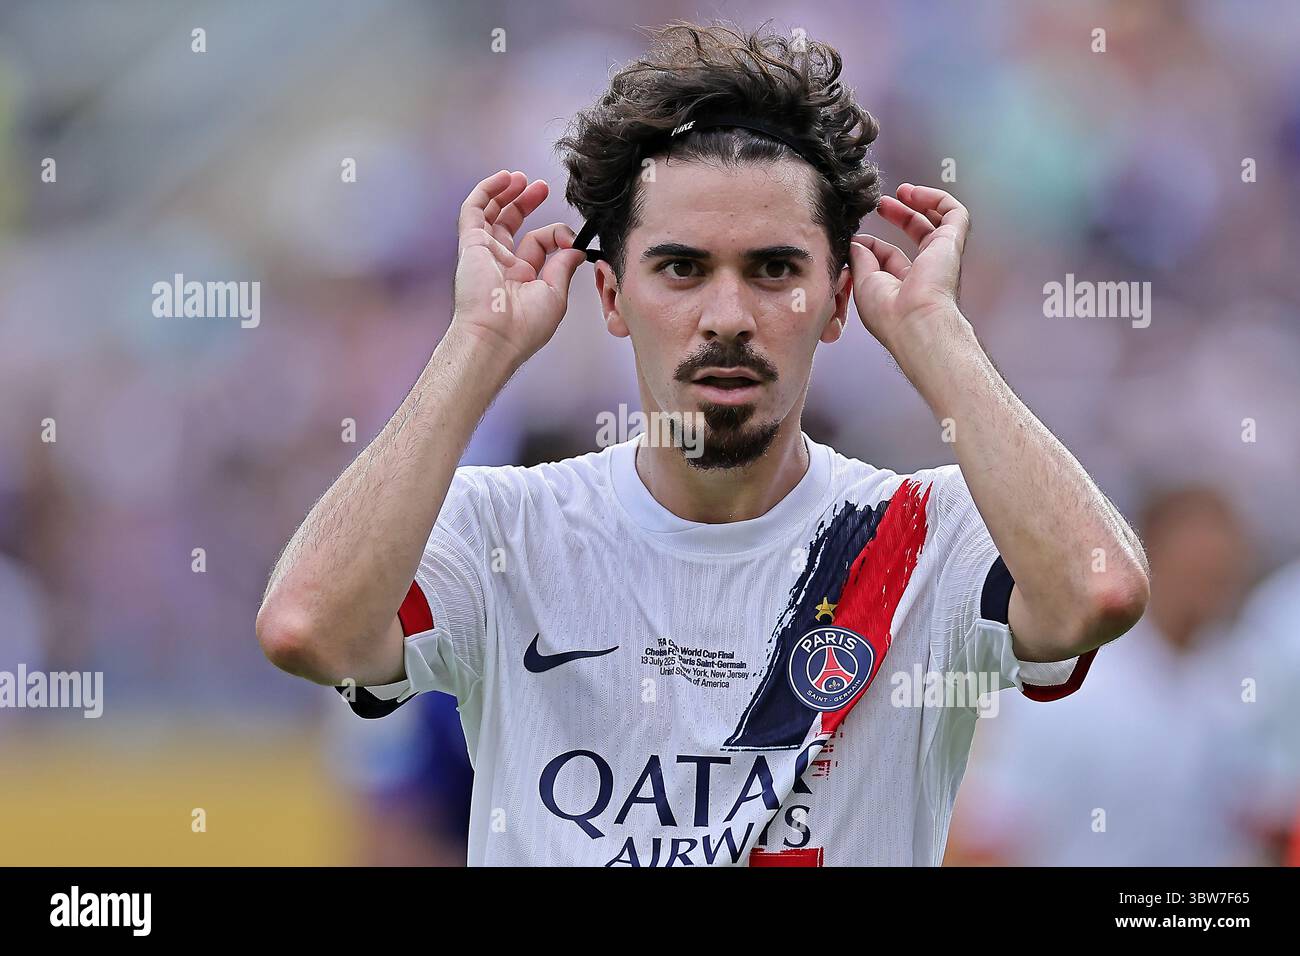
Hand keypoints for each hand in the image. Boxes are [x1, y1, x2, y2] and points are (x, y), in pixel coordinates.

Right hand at [450, 170, 585, 367]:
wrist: (496, 336)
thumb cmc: (523, 327)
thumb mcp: (555, 294)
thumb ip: (564, 267)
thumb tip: (576, 248)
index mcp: (522, 278)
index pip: (538, 243)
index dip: (556, 235)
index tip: (571, 239)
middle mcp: (502, 264)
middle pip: (512, 223)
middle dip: (527, 202)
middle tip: (542, 187)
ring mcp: (485, 253)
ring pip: (491, 213)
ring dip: (506, 192)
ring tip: (521, 178)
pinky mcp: (470, 244)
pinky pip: (473, 210)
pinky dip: (487, 191)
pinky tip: (503, 178)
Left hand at [848, 183, 972, 358]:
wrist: (913, 320)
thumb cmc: (889, 314)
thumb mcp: (863, 282)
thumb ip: (860, 258)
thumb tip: (856, 242)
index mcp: (905, 285)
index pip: (890, 256)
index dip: (874, 244)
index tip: (857, 239)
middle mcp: (926, 270)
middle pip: (916, 234)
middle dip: (899, 215)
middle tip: (882, 204)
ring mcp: (941, 255)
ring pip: (938, 221)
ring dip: (920, 202)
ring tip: (902, 191)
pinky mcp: (952, 242)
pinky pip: (954, 213)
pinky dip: (936, 198)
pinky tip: (916, 193)